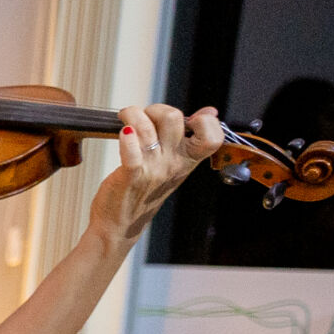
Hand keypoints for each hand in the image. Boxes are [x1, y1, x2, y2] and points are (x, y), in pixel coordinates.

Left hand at [88, 105, 223, 248]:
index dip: (203, 120)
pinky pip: (131, 153)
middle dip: (156, 109)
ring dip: (132, 115)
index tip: (186, 119)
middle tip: (144, 117)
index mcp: (188, 160)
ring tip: (125, 119)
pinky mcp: (129, 176)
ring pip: (146, 128)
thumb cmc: (146, 191)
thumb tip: (211, 111)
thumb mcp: (176, 164)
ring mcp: (152, 170)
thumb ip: (192, 138)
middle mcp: (173, 163)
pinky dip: (126, 138)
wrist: (121, 224)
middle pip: (173, 118)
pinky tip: (122, 132)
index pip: (212, 136)